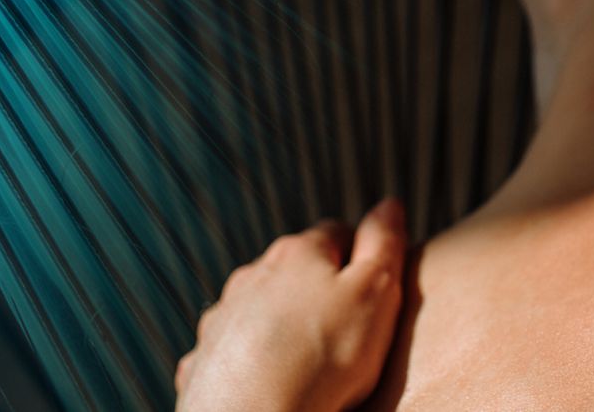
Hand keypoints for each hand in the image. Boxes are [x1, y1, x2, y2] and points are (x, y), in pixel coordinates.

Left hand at [174, 197, 408, 411]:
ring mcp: (223, 315)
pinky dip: (247, 358)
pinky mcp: (205, 357)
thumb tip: (389, 203)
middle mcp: (251, 275)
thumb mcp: (376, 293)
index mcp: (296, 254)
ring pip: (256, 307)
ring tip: (307, 356)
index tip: (375, 281)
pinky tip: (266, 380)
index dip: (359, 254)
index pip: (335, 233)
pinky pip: (230, 349)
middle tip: (346, 323)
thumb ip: (383, 245)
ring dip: (278, 321)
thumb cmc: (324, 355)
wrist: (254, 411)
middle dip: (315, 288)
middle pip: (291, 269)